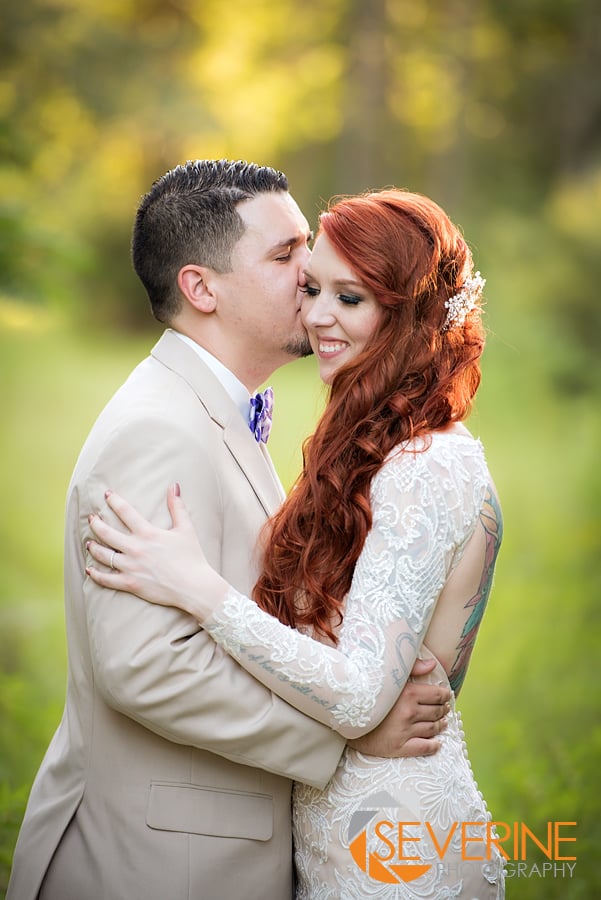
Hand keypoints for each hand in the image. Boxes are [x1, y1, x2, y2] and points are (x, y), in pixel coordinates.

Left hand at [85, 485, 226, 618]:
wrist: (193, 586)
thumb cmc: (192, 557)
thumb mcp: (186, 528)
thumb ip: (177, 507)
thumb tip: (174, 486)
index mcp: (148, 533)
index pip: (125, 512)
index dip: (114, 501)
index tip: (106, 494)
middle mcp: (136, 548)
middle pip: (107, 532)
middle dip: (96, 523)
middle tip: (91, 518)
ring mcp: (131, 567)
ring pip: (103, 555)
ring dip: (93, 547)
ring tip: (88, 543)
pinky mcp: (130, 584)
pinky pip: (106, 579)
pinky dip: (95, 574)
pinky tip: (89, 570)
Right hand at [348, 658, 450, 757]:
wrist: (345, 717)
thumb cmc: (367, 693)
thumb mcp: (388, 676)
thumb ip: (412, 668)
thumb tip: (432, 664)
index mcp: (408, 693)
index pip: (437, 695)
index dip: (445, 696)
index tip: (446, 696)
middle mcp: (409, 712)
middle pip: (437, 712)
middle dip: (443, 710)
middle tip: (445, 709)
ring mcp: (404, 731)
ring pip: (433, 729)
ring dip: (441, 726)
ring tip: (442, 723)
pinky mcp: (399, 747)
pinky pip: (424, 748)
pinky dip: (434, 745)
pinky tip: (436, 743)